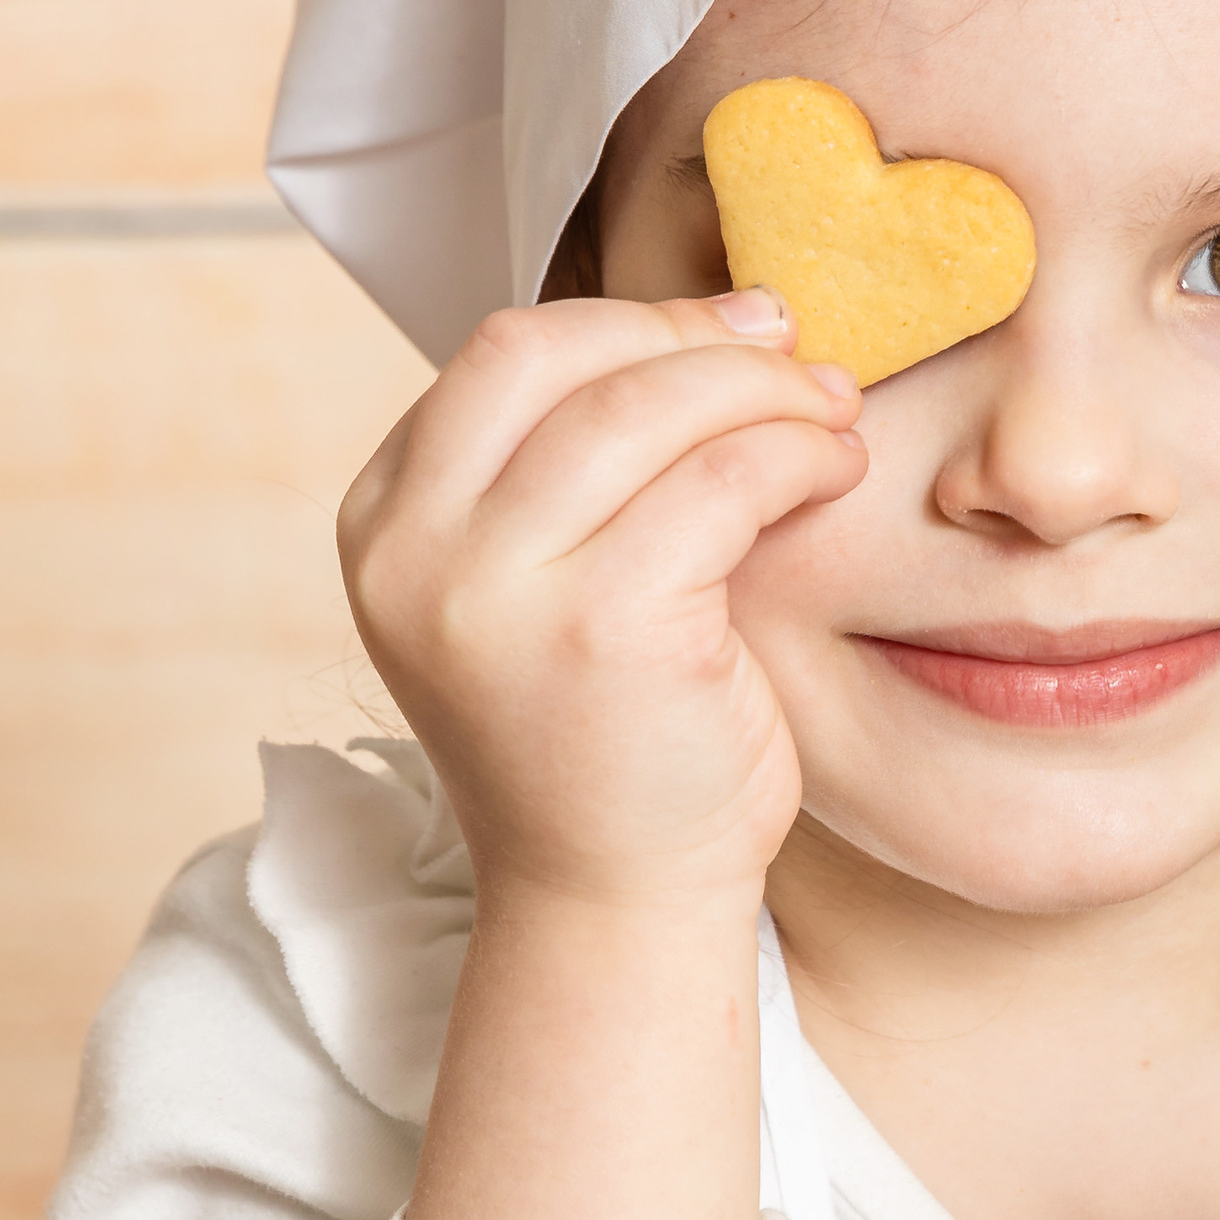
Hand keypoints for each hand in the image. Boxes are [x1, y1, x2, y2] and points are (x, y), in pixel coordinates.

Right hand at [340, 290, 864, 909]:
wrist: (615, 900)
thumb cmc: (606, 739)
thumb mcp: (544, 585)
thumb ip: (574, 468)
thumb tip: (722, 319)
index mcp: (387, 524)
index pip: (502, 355)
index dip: (632, 324)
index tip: (731, 335)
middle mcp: (417, 552)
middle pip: (558, 353)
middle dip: (693, 339)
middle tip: (794, 357)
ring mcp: (497, 591)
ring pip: (645, 407)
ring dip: (762, 393)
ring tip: (830, 418)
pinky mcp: (601, 628)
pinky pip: (719, 481)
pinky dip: (793, 456)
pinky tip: (832, 475)